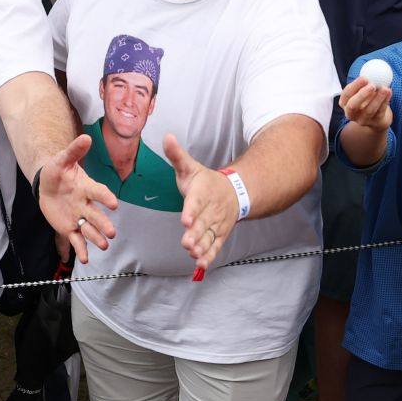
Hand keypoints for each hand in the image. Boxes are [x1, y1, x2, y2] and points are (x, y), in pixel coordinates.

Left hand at [37, 134, 117, 263]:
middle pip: (96, 215)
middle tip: (111, 233)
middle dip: (104, 224)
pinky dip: (81, 250)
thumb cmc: (57, 171)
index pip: (98, 192)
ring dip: (97, 238)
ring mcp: (78, 217)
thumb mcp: (62, 160)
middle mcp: (85, 204)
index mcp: (86, 187)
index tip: (113, 203)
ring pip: (89, 230)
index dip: (105, 197)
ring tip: (104, 245)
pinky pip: (77, 240)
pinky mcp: (69, 228)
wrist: (46, 184)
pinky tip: (85, 260)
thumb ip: (74, 151)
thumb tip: (86, 137)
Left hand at [164, 134, 237, 273]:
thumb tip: (166, 136)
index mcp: (202, 193)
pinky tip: (200, 264)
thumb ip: (177, 155)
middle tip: (186, 242)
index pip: (196, 202)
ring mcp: (216, 224)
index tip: (185, 220)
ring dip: (202, 247)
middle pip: (203, 223)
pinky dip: (209, 255)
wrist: (234, 192)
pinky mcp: (218, 234)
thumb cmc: (205, 181)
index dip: (191, 211)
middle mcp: (211, 210)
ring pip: (209, 236)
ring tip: (193, 254)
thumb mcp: (190, 166)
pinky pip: (215, 246)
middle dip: (195, 234)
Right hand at [339, 76, 393, 131]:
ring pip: (369, 110)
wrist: (376, 118)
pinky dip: (385, 102)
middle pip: (353, 105)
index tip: (364, 77)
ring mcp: (362, 120)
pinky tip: (389, 93)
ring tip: (385, 88)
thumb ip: (363, 83)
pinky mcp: (374, 123)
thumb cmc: (368, 100)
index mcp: (344, 103)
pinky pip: (380, 112)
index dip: (354, 86)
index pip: (346, 95)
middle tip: (372, 85)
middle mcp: (350, 113)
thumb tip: (370, 68)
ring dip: (378, 98)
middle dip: (362, 94)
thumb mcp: (362, 92)